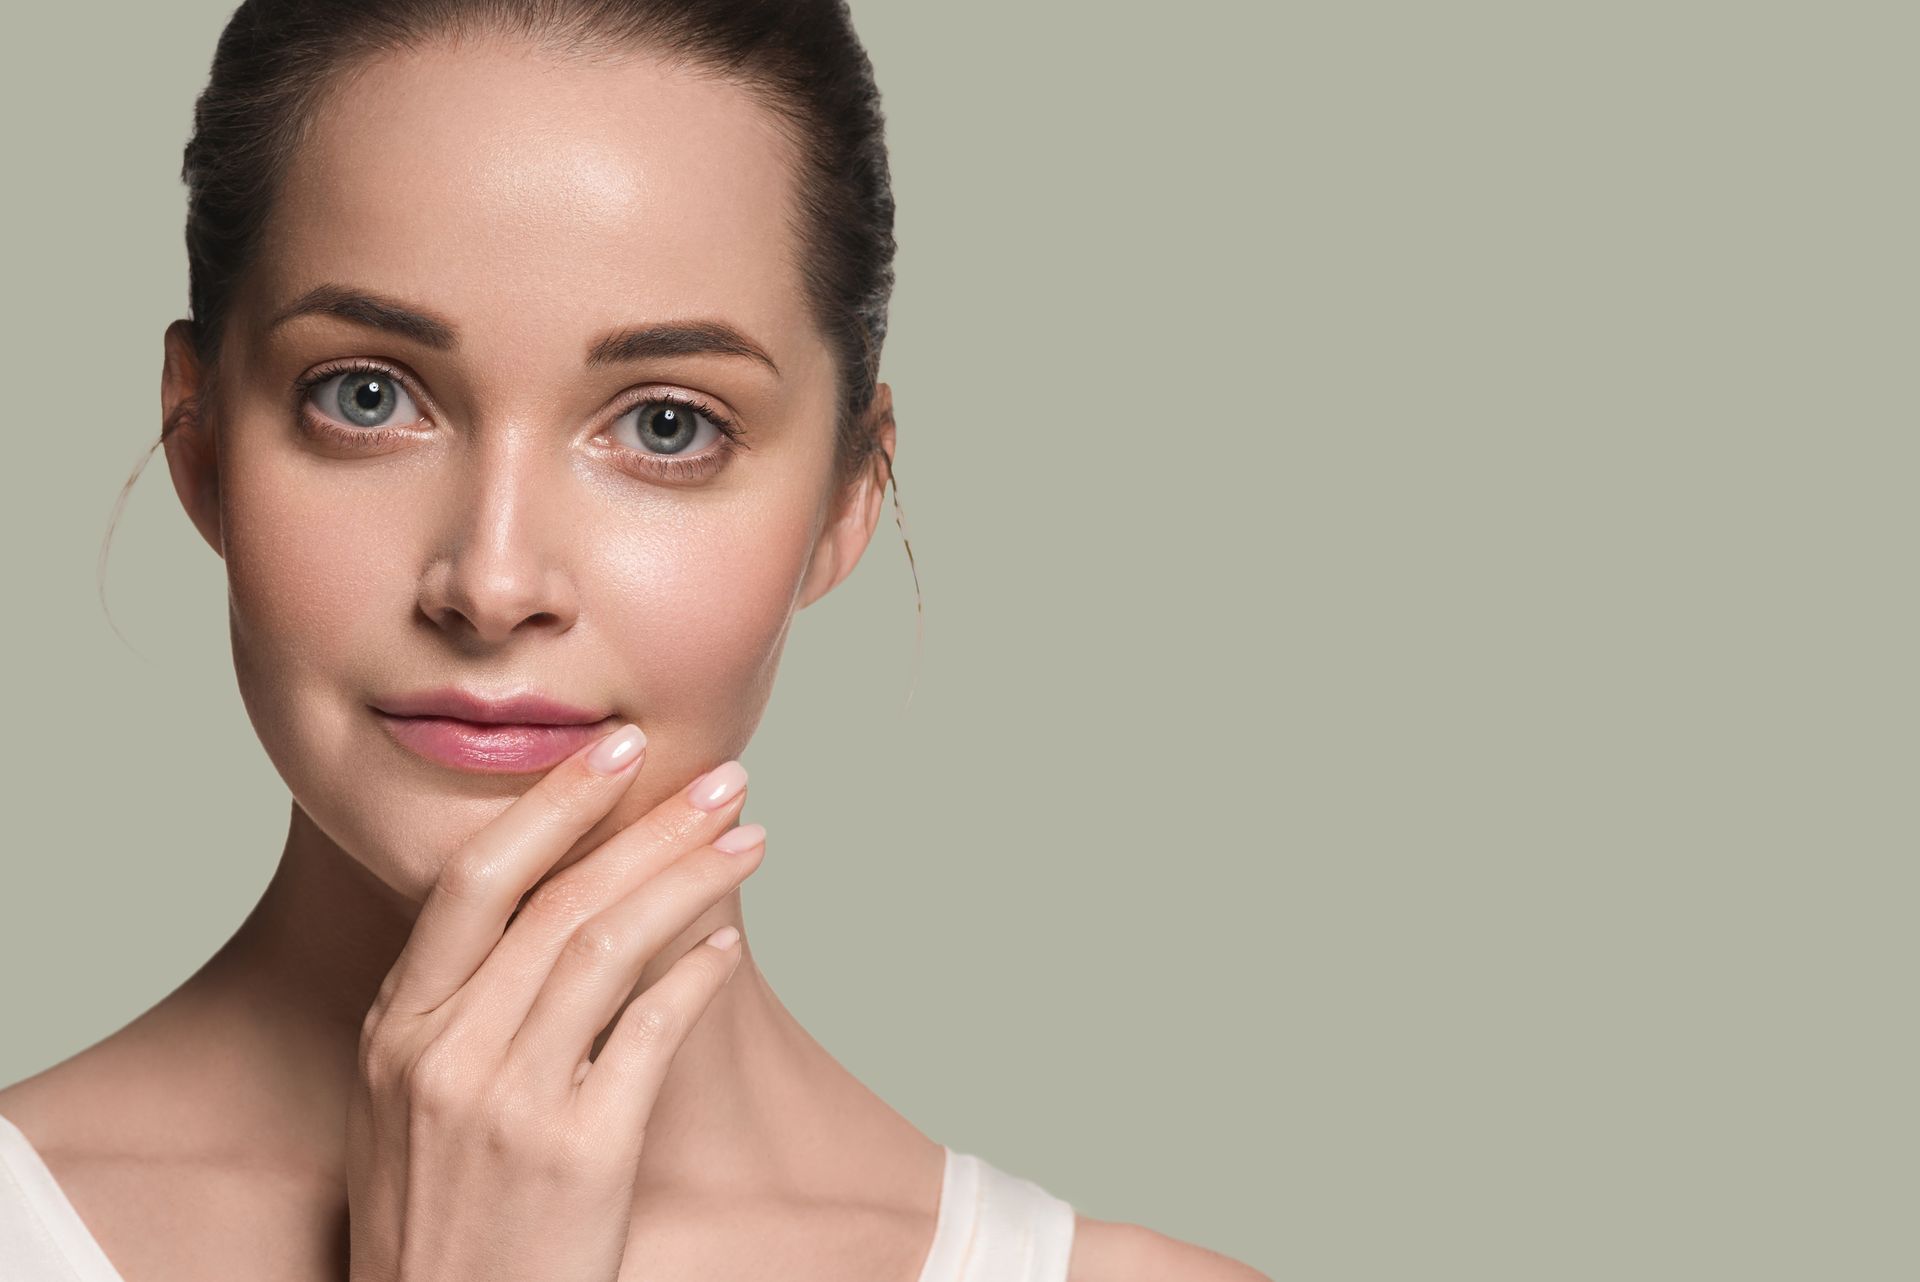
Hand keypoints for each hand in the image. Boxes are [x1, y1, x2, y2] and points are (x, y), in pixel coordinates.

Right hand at [345, 724, 765, 1281]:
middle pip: (559, 901)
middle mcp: (444, 1054)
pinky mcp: (579, 1153)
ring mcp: (509, 1103)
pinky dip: (697, 976)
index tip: (617, 748)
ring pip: (612, 947)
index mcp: (396, 1028)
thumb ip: (456, 1006)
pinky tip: (727, 946)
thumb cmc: (439, 1216)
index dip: (553, 804)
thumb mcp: (406, 1102)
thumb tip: (552, 902)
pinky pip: (651, 1032)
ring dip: (691, 880)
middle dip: (650, 824)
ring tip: (749, 841)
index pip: (474, 879)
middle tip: (723, 778)